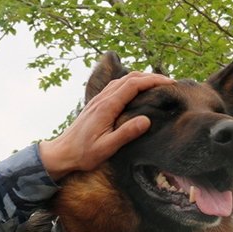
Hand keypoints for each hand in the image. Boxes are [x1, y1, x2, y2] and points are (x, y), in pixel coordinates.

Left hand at [39, 71, 174, 178]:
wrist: (61, 153)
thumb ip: (126, 134)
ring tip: (158, 85)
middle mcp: (102, 99)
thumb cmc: (83, 154)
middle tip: (170, 83)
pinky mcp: (96, 104)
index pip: (133, 85)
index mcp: (107, 106)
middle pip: (130, 78)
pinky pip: (116, 87)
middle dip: (151, 77)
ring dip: (141, 79)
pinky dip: (131, 84)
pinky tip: (137, 92)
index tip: (170, 83)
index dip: (153, 81)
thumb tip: (146, 120)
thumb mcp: (106, 147)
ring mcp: (98, 100)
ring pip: (122, 80)